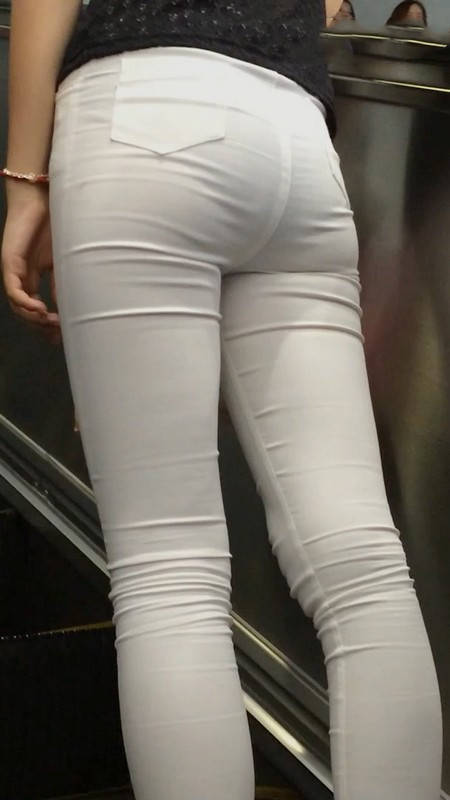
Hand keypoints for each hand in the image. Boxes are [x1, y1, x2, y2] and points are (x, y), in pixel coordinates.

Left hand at [1, 181, 61, 343]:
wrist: (43, 198)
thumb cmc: (55, 224)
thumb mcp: (63, 260)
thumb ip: (62, 282)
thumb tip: (68, 307)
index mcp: (32, 276)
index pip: (35, 308)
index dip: (46, 325)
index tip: (60, 337)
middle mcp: (21, 276)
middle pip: (25, 312)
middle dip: (40, 326)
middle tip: (56, 334)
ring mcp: (14, 270)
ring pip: (16, 305)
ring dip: (31, 318)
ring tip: (48, 322)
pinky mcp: (10, 262)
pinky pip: (13, 290)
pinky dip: (24, 303)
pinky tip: (38, 309)